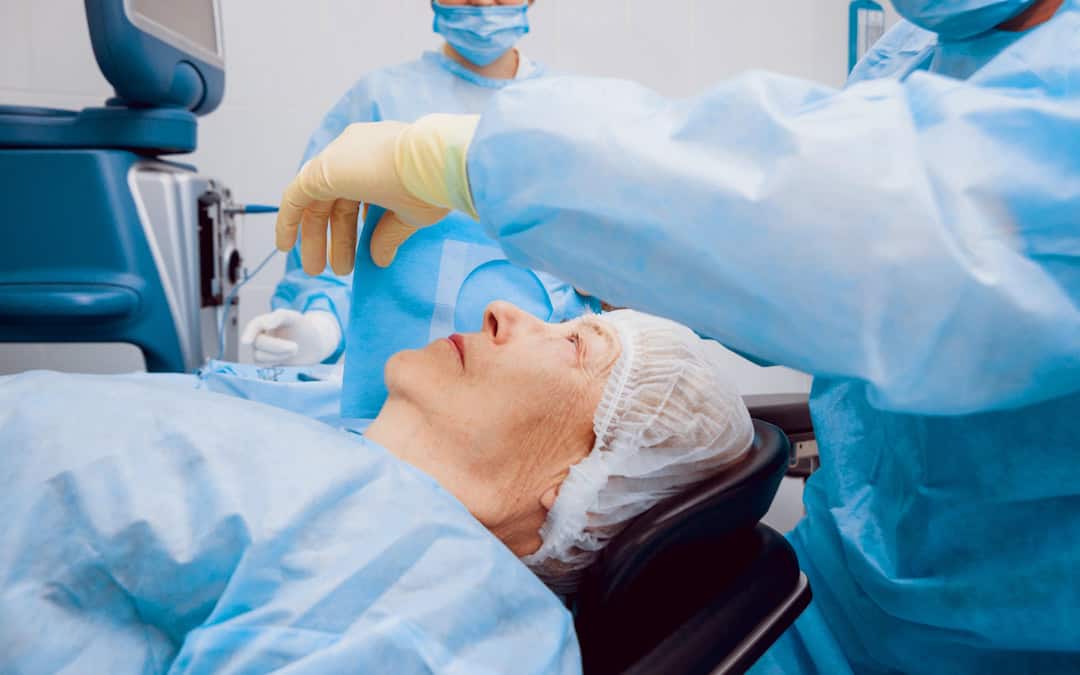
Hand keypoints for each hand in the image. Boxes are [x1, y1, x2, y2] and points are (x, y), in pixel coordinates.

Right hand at [240, 309, 341, 365]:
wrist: (314, 344)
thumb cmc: (303, 327)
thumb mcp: (295, 318)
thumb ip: (280, 317)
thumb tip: (266, 325)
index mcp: (265, 322)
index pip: (254, 326)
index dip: (249, 333)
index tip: (246, 342)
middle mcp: (259, 336)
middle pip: (258, 343)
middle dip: (277, 347)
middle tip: (295, 347)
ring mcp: (261, 350)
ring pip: (259, 357)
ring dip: (279, 356)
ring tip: (294, 350)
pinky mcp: (266, 364)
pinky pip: (264, 367)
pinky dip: (277, 363)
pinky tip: (288, 358)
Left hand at [274, 114, 479, 273]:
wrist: (433, 163)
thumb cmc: (431, 185)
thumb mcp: (409, 215)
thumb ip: (388, 234)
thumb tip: (379, 258)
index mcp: (379, 159)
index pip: (359, 196)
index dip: (354, 226)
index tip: (358, 251)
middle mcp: (355, 154)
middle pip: (337, 203)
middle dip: (337, 239)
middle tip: (338, 269)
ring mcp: (337, 160)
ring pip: (317, 203)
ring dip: (316, 237)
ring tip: (318, 270)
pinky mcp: (321, 171)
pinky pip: (296, 196)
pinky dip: (288, 220)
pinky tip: (286, 246)